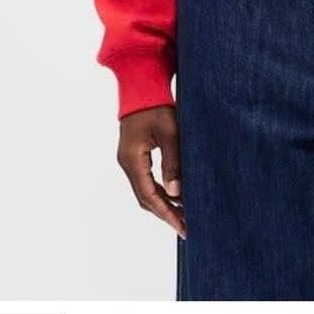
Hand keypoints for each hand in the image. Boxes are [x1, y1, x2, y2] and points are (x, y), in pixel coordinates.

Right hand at [117, 105, 185, 236]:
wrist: (141, 85)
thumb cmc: (156, 105)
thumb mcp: (170, 133)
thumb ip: (173, 162)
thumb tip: (177, 193)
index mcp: (133, 159)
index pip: (149, 196)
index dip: (167, 214)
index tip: (183, 227)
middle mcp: (127, 163)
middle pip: (145, 197)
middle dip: (166, 213)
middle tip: (186, 227)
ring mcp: (129, 159)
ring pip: (146, 189)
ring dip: (164, 202)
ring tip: (184, 214)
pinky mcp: (135, 154)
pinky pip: (146, 179)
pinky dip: (161, 189)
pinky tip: (176, 194)